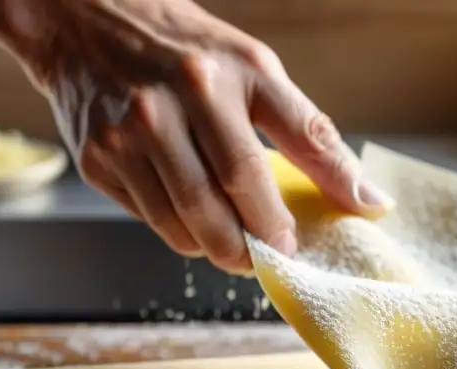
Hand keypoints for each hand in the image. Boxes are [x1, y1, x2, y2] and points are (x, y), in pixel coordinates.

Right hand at [0, 0, 394, 273]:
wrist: (88, 22)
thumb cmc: (189, 53)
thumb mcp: (257, 73)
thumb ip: (312, 137)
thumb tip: (369, 200)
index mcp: (218, 77)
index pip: (260, 164)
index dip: (281, 220)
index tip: (299, 247)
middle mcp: (166, 105)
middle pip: (218, 205)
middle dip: (251, 246)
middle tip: (269, 257)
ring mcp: (124, 135)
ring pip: (182, 225)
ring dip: (216, 249)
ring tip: (236, 245)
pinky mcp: (97, 159)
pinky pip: (149, 220)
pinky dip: (179, 231)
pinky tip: (191, 217)